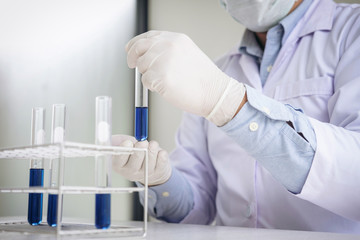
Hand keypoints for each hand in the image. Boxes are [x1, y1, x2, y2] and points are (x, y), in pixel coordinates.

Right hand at [111, 134, 171, 185]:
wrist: (149, 163)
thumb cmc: (133, 151)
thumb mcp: (121, 144)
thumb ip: (114, 140)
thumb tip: (103, 132)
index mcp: (118, 165)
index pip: (118, 160)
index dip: (124, 151)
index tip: (128, 142)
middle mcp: (131, 173)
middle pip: (135, 162)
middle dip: (140, 148)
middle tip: (143, 142)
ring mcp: (145, 175)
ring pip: (149, 161)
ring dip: (152, 149)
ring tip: (152, 144)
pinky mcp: (158, 173)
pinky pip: (161, 162)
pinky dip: (161, 154)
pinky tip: (158, 152)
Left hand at [125, 31, 245, 125]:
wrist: (214, 93)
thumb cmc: (203, 79)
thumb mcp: (186, 53)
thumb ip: (167, 50)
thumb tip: (148, 54)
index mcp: (175, 39)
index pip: (147, 36)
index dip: (136, 44)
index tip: (131, 50)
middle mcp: (167, 45)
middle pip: (138, 47)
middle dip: (132, 57)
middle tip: (132, 65)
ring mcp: (163, 60)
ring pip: (141, 66)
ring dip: (147, 75)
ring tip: (164, 81)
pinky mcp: (159, 76)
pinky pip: (145, 81)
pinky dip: (151, 86)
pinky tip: (166, 87)